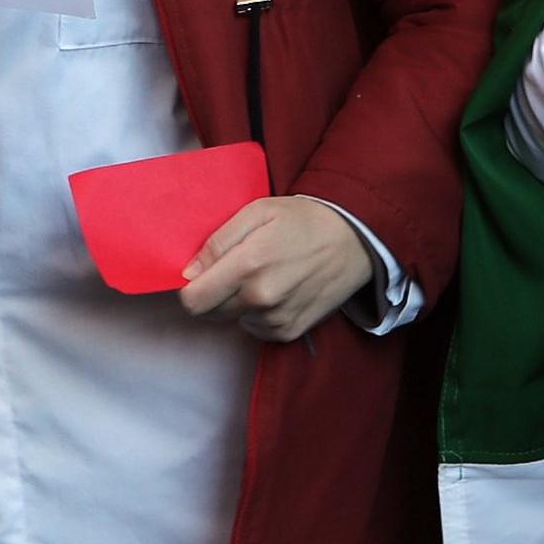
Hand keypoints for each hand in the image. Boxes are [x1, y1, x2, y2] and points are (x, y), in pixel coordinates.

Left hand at [179, 196, 374, 341]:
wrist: (353, 240)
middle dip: (212, 293)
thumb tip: (189, 271)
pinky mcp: (291, 332)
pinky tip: (275, 290)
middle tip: (233, 270)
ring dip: (237, 303)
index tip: (199, 274)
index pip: (193, 300)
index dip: (189, 288)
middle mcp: (261, 299)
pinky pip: (256, 329)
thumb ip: (218, 241)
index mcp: (248, 266)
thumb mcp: (256, 211)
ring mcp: (277, 320)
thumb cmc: (302, 220)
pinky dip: (257, 314)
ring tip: (261, 276)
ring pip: (233, 320)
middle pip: (210, 313)